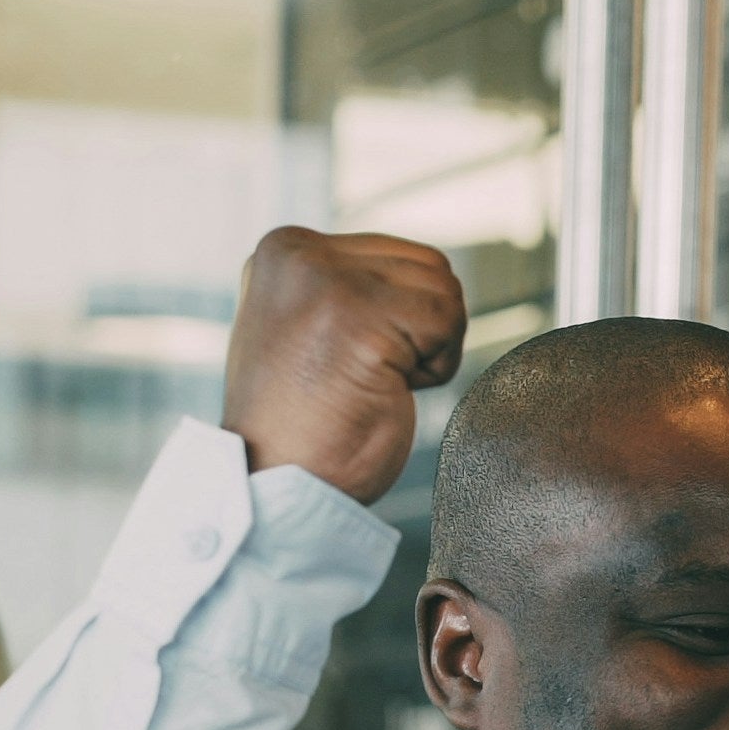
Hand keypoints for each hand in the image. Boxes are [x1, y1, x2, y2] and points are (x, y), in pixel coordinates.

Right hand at [222, 227, 468, 503]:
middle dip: (422, 330)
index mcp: (285, 248)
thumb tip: (426, 271)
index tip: (348, 358)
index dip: (404, 318)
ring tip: (374, 379)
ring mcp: (324, 279)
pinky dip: (436, 369)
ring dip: (430, 349)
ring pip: (445, 290)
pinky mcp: (358, 316)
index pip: (402, 255)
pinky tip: (386, 389)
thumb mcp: (313, 325)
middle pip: (430, 266)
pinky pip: (447, 323)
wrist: (281, 481)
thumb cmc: (309, 421)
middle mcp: (298, 252)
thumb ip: (353, 283)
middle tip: (367, 374)